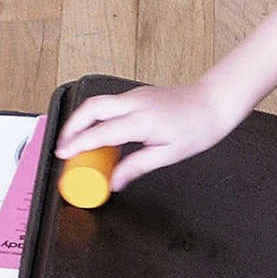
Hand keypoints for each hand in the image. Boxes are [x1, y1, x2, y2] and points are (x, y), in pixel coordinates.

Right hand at [55, 81, 239, 189]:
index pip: (100, 132)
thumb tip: (114, 182)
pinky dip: (97, 115)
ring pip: (98, 102)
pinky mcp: (138, 95)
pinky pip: (110, 103)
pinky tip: (98, 131)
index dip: (78, 144)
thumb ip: (137, 167)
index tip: (63, 156)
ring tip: (74, 140)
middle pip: (90, 109)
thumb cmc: (199, 127)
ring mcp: (136, 96)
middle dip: (70, 126)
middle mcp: (135, 103)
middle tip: (61, 147)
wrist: (215, 102)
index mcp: (142, 121)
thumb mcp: (169, 155)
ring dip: (81, 119)